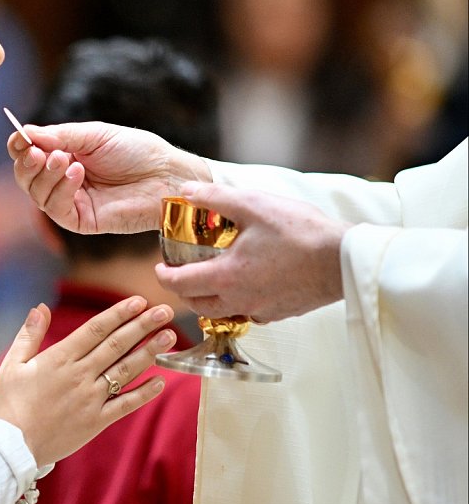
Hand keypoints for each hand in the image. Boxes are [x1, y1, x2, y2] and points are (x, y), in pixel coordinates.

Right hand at [0, 296, 177, 466]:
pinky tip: (160, 381)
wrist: (9, 446)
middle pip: (117, 345)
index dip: (119, 314)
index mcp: (59, 358)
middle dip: (142, 326)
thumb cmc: (7, 404)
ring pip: (125, 371)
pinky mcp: (95, 422)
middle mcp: (79, 375)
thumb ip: (29, 334)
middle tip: (164, 311)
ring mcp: (90, 399)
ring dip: (149, 352)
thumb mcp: (12, 363)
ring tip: (170, 336)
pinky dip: (144, 393)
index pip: (96, 330)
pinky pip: (125, 405)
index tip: (138, 301)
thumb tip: (41, 308)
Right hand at [7, 122, 210, 234]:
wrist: (166, 175)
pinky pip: (56, 209)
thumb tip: (26, 132)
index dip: (19, 146)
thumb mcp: (95, 135)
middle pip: (26, 177)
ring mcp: (71, 202)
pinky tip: (76, 173)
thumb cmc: (136, 151)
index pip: (29, 154)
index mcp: (64, 156)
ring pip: (37, 194)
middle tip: (36, 152)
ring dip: (45, 175)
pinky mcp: (81, 220)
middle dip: (26, 163)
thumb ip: (60, 136)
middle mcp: (63, 180)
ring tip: (64, 160)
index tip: (20, 138)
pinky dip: (60, 190)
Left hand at [154, 181, 350, 322]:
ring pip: (222, 312)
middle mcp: (239, 300)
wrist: (345, 259)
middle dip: (183, 291)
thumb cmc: (299, 231)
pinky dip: (238, 301)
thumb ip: (215, 197)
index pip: (179, 285)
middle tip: (180, 273)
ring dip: (209, 298)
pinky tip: (247, 282)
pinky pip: (249, 312)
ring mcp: (261, 310)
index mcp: (226, 277)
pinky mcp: (281, 313)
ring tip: (210, 277)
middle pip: (197, 305)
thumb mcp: (253, 204)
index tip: (159, 267)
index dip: (163, 276)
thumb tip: (185, 190)